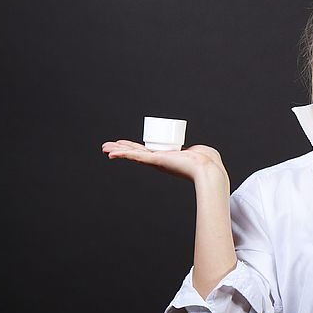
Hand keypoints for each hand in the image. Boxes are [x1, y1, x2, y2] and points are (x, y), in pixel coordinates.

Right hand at [100, 139, 229, 184]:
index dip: (133, 147)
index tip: (123, 144)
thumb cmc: (206, 161)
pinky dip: (124, 154)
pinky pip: (137, 155)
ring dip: (118, 151)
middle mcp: (159, 160)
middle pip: (136, 152)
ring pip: (133, 154)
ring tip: (104, 149)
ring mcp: (157, 160)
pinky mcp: (157, 159)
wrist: (207, 168)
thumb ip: (195, 150)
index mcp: (166, 157)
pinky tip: (112, 153)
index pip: (146, 151)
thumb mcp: (196, 152)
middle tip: (106, 146)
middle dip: (120, 149)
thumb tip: (197, 150)